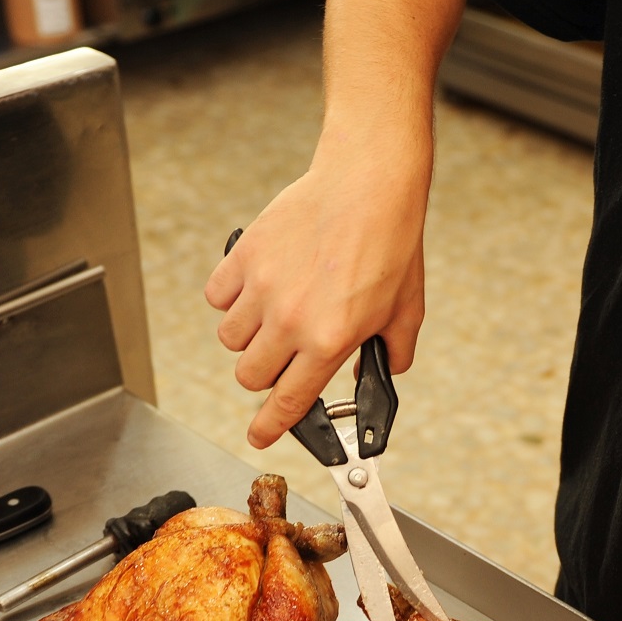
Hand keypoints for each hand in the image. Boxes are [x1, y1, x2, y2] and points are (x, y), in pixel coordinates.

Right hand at [205, 147, 430, 448]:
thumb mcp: (405, 311)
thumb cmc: (391, 243)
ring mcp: (263, 288)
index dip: (270, 426)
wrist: (369, 185)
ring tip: (274, 314)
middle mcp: (290, 320)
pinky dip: (230, 298)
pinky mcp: (245, 256)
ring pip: (229, 339)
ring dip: (247, 337)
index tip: (259, 435)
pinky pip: (216, 296)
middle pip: (249, 376)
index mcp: (329, 341)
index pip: (289, 401)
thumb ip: (392, 354)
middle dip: (263, 375)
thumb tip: (382, 373)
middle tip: (283, 356)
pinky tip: (256, 287)